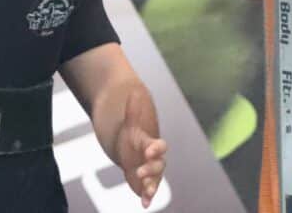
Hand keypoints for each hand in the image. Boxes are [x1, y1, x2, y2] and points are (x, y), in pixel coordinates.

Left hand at [116, 92, 167, 208]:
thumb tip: (133, 90)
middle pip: (158, 165)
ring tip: (146, 193)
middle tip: (141, 171)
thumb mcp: (131, 123)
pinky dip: (147, 197)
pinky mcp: (143, 182)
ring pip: (154, 180)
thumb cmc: (133, 136)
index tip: (150, 149)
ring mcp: (149, 172)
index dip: (156, 148)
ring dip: (151, 186)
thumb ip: (132, 109)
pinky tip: (144, 204)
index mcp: (151, 144)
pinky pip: (147, 191)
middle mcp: (154, 160)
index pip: (159, 146)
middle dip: (151, 169)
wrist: (132, 149)